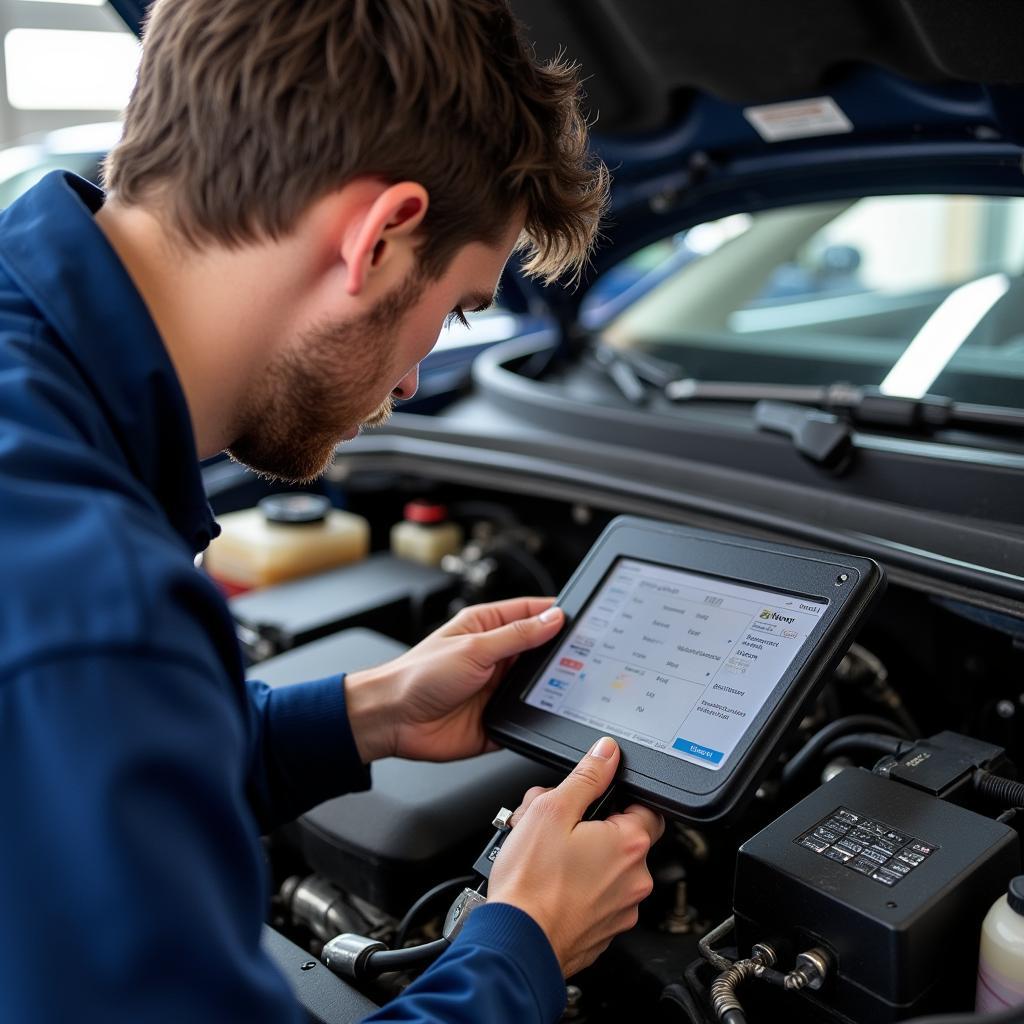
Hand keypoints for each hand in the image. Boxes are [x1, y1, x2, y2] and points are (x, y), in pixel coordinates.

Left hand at [343, 597, 564, 762]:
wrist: (392, 720)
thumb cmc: (417, 676)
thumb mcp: (474, 648)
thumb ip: (517, 635)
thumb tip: (553, 618)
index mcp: (486, 627)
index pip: (531, 612)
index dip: (557, 613)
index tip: (585, 618)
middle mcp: (495, 656)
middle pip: (541, 650)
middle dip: (562, 653)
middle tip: (589, 654)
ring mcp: (498, 688)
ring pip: (540, 685)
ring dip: (554, 687)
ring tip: (577, 685)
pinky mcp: (499, 719)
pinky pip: (529, 718)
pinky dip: (541, 717)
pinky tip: (555, 714)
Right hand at [487, 738, 664, 976]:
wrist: (517, 942)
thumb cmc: (531, 882)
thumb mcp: (552, 809)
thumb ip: (586, 776)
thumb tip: (607, 753)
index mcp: (630, 843)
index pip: (646, 804)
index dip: (615, 798)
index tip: (590, 801)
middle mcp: (635, 879)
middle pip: (620, 835)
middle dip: (586, 825)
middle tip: (552, 826)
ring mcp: (622, 909)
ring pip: (606, 867)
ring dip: (580, 856)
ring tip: (543, 854)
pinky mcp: (604, 931)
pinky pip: (597, 897)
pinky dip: (577, 887)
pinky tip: (548, 882)